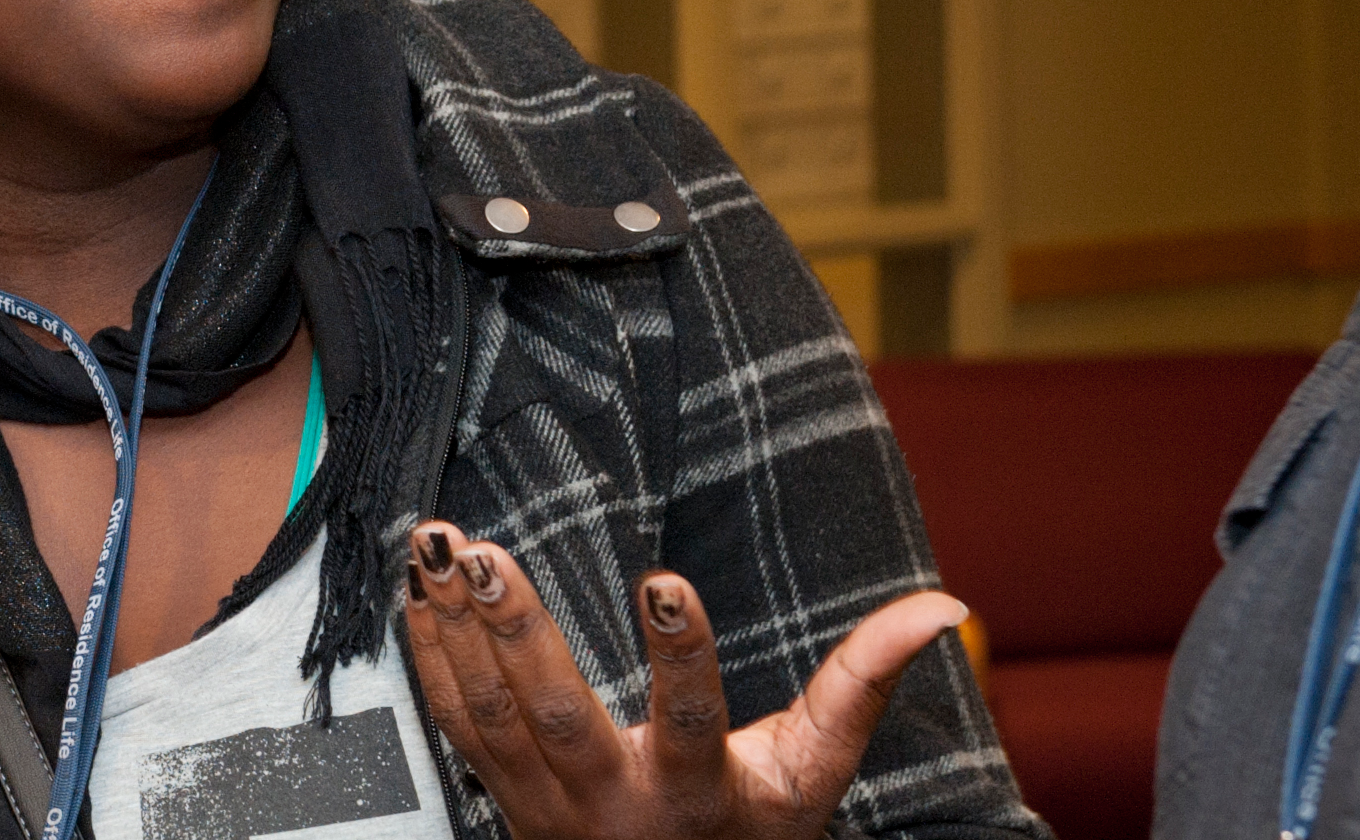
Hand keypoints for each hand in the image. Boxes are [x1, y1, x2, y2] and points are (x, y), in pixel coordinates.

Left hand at [400, 519, 967, 839]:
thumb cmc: (752, 834)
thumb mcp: (814, 772)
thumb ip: (865, 684)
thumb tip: (945, 608)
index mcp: (697, 795)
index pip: (691, 721)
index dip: (680, 655)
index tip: (664, 580)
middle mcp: (613, 806)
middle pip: (556, 722)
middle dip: (518, 635)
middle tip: (486, 554)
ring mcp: (548, 808)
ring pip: (491, 722)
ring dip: (456, 633)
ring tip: (437, 548)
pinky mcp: (504, 801)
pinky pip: (456, 731)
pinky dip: (430, 661)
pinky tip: (415, 594)